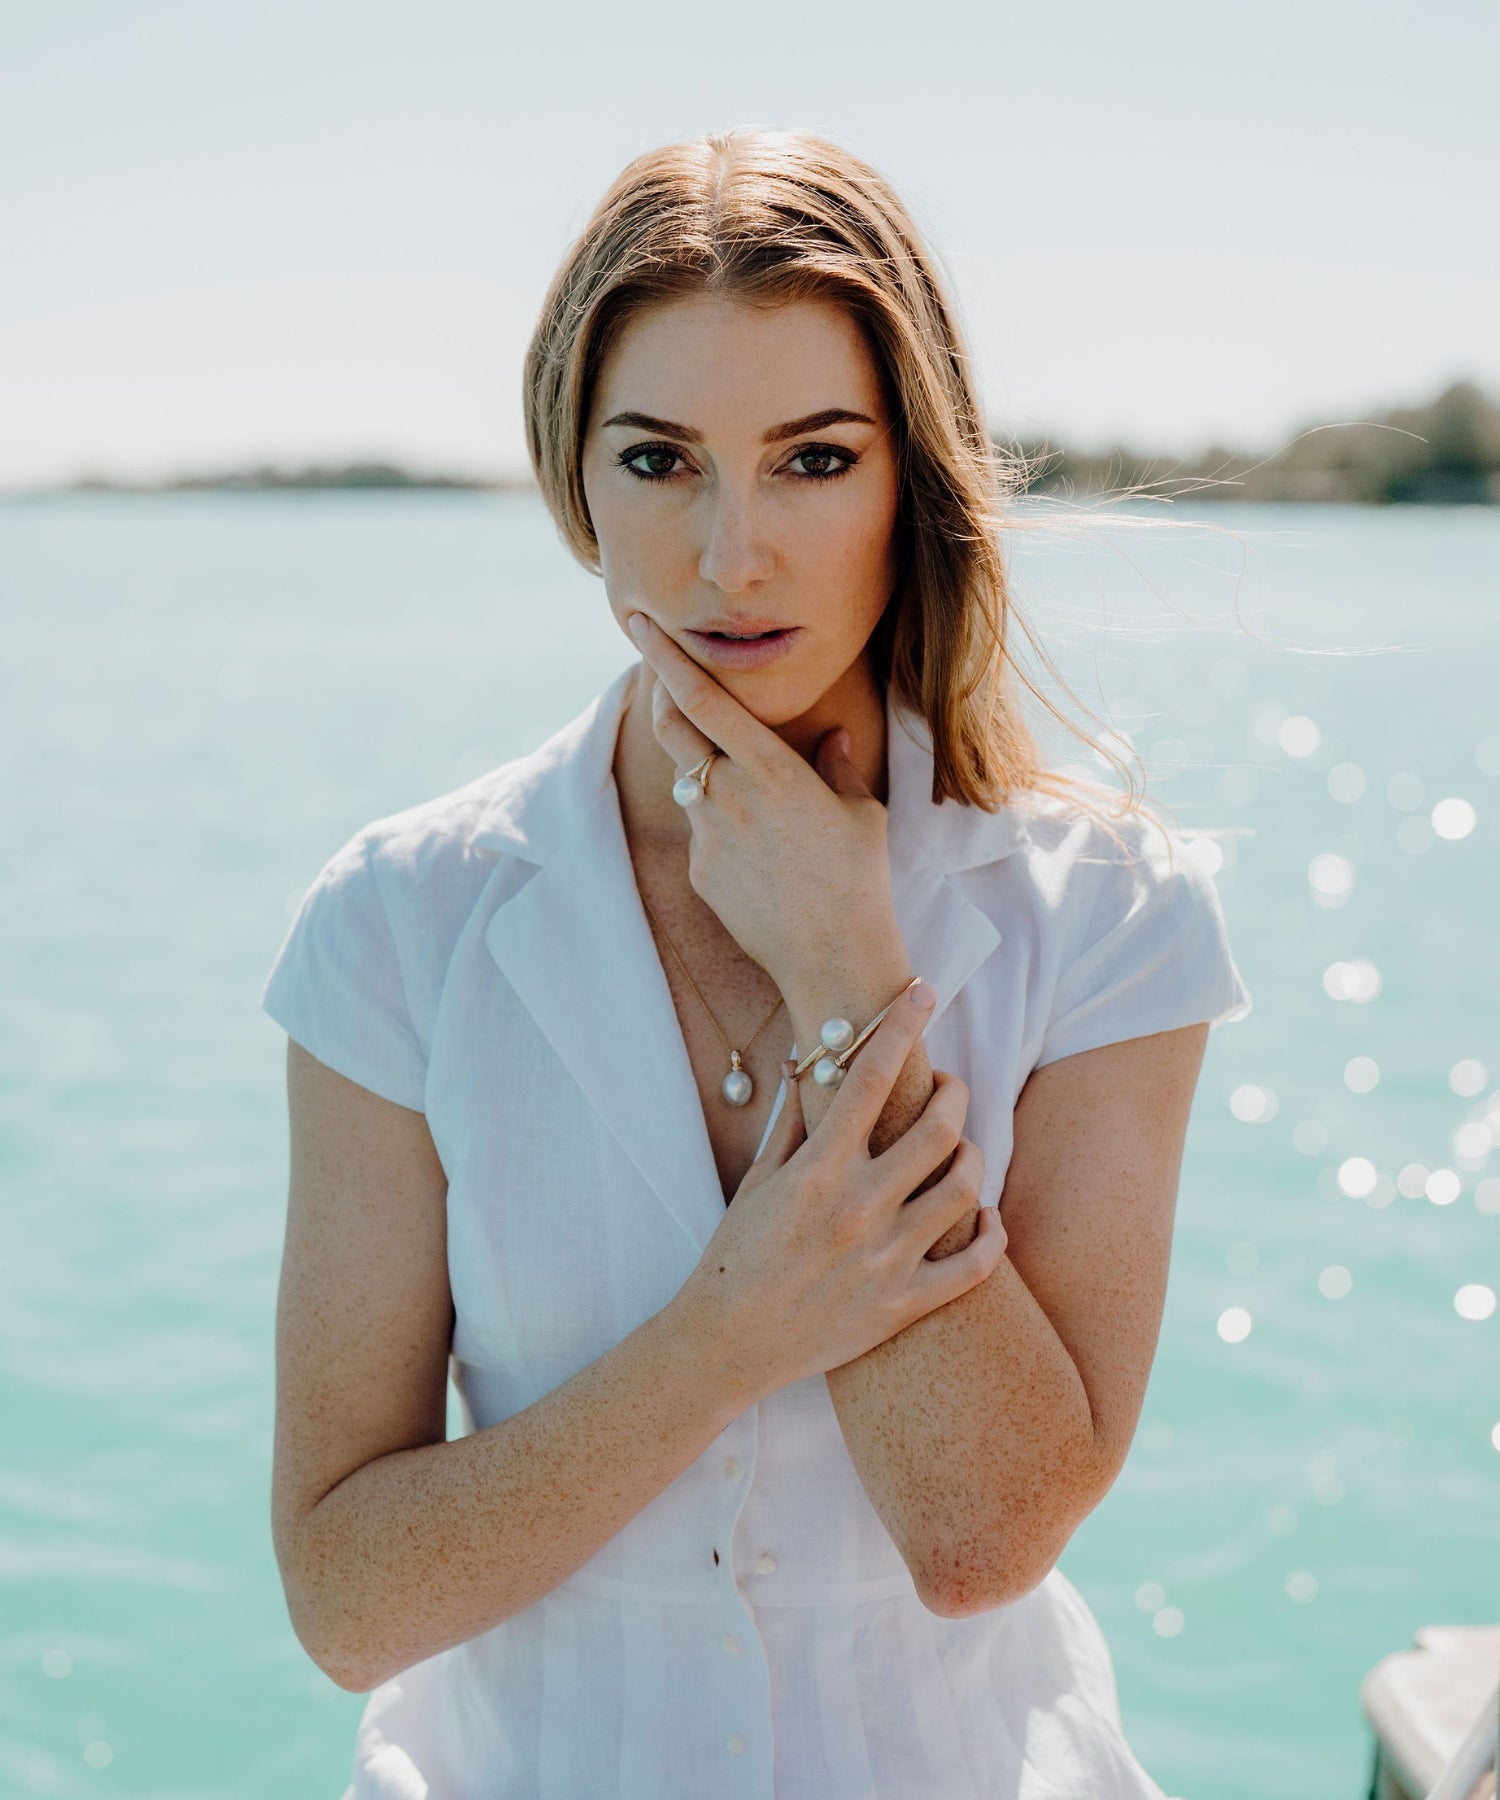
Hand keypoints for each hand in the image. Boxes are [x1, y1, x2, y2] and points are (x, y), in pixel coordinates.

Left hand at [627, 612, 901, 992]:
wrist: (833, 958)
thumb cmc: (859, 880)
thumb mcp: (859, 813)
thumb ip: (837, 767)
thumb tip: (831, 738)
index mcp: (769, 769)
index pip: (702, 699)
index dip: (666, 657)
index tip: (641, 623)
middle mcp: (727, 795)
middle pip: (672, 728)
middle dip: (661, 695)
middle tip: (664, 676)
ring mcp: (707, 835)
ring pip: (691, 781)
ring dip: (706, 770)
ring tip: (754, 796)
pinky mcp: (699, 871)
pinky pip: (704, 832)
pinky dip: (722, 826)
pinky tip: (764, 857)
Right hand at [677, 982, 1007, 1391]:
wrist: (726, 1343)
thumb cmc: (735, 1254)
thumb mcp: (756, 1179)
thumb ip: (789, 1119)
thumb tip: (800, 1061)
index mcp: (820, 1169)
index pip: (873, 1076)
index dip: (902, 1025)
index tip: (922, 993)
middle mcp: (860, 1207)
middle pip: (938, 1127)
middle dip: (954, 1091)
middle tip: (948, 1086)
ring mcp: (887, 1258)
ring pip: (966, 1186)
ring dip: (972, 1153)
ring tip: (962, 1147)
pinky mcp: (904, 1304)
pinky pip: (975, 1265)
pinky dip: (991, 1234)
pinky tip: (985, 1217)